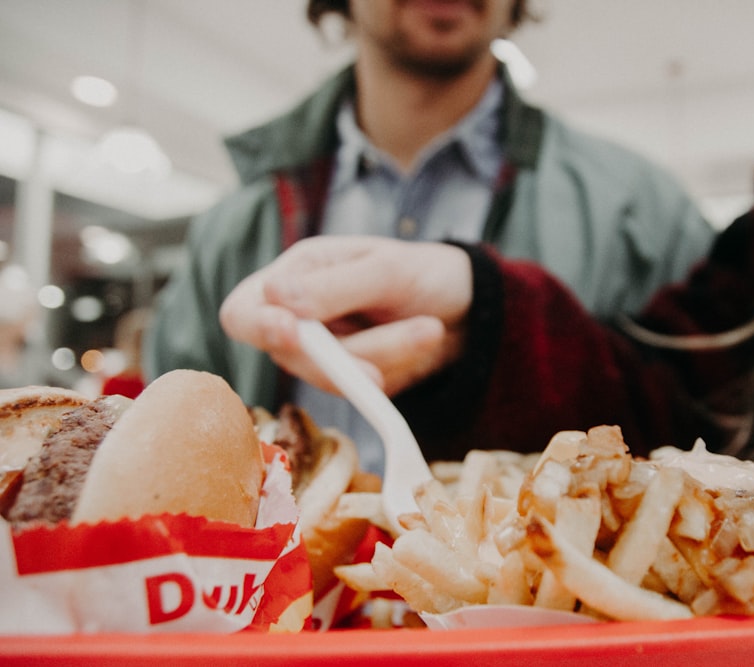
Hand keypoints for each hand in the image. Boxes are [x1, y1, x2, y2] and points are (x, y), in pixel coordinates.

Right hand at [219, 236, 473, 396]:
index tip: (292, 332)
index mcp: (296, 275)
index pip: (243, 311)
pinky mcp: (351, 383)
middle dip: (352, 351)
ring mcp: (323, 356)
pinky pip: (360, 393)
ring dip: (386, 355)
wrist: (467, 308)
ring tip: (431, 329)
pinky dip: (395, 368)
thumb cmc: (423, 272)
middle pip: (293, 355)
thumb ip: (334, 286)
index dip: (258, 327)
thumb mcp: (387, 269)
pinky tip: (423, 342)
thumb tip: (275, 297)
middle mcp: (299, 318)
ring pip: (332, 378)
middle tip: (413, 332)